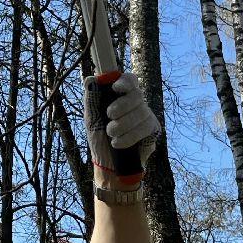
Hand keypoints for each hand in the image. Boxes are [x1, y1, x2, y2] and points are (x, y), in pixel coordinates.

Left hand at [86, 72, 159, 202]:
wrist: (106, 163)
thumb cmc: (99, 137)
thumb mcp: (91, 117)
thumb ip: (91, 98)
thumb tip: (90, 79)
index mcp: (121, 96)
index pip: (130, 80)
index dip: (126, 82)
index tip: (116, 87)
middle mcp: (136, 103)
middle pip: (137, 95)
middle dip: (122, 105)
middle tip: (109, 115)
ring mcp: (146, 115)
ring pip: (141, 113)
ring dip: (123, 124)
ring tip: (110, 134)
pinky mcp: (152, 130)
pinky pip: (145, 129)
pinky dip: (129, 137)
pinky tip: (118, 143)